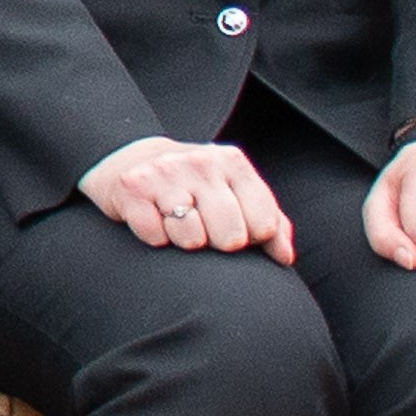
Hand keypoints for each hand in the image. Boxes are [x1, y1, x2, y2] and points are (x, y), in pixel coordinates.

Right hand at [82, 134, 296, 257]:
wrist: (130, 157)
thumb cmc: (195, 184)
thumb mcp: (235, 191)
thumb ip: (270, 221)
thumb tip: (284, 258)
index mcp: (233, 162)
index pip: (264, 225)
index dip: (252, 239)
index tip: (236, 228)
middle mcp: (200, 163)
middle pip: (230, 237)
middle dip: (218, 243)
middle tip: (205, 228)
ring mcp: (164, 173)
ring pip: (191, 239)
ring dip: (184, 241)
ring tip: (178, 223)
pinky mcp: (131, 188)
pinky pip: (154, 237)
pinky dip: (155, 237)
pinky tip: (153, 219)